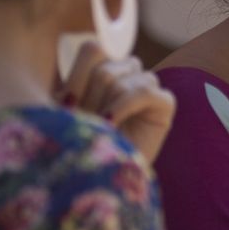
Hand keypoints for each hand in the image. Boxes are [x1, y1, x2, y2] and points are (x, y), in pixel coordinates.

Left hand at [58, 40, 175, 162]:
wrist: (95, 181)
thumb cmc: (75, 147)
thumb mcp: (64, 111)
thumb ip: (75, 81)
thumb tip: (92, 49)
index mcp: (100, 70)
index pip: (94, 48)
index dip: (78, 76)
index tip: (67, 107)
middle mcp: (125, 74)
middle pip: (106, 62)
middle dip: (90, 94)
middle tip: (84, 121)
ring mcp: (145, 87)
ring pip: (124, 77)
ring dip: (105, 103)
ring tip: (98, 127)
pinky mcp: (164, 104)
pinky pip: (146, 91)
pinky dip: (124, 106)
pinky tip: (111, 123)